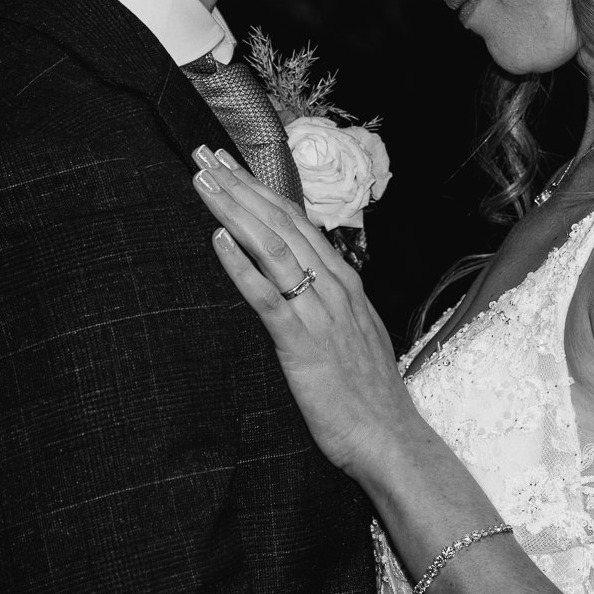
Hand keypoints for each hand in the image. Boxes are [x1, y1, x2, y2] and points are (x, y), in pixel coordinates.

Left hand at [192, 146, 422, 476]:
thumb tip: (304, 283)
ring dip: (235, 212)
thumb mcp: (353, 332)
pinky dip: (241, 265)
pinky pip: (267, 296)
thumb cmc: (368, 393)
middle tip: (205, 156)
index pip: (296, 222)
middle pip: (280, 223)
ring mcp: (319, 312)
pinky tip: (218, 241)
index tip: (230, 166)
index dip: (260, 190)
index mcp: (343, 281)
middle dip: (240, 187)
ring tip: (204, 184)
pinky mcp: (302, 343)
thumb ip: (329, 302)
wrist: (389, 437)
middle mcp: (333, 286)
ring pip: (272, 248)